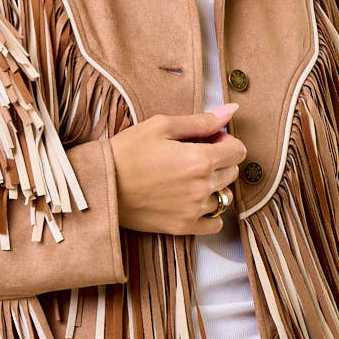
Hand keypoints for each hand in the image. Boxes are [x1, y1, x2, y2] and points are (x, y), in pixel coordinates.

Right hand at [108, 102, 245, 234]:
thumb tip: (231, 111)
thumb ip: (201, 121)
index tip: (209, 140)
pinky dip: (211, 213)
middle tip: (193, 155)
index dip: (225, 141)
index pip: (238, 151)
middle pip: (232, 172)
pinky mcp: (183, 227)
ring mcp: (194, 210)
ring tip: (189, 178)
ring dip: (214, 186)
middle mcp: (202, 187)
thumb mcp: (162, 126)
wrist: (100, 185)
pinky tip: (193, 201)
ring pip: (224, 197)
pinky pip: (215, 224)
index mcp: (200, 159)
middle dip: (219, 161)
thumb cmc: (127, 152)